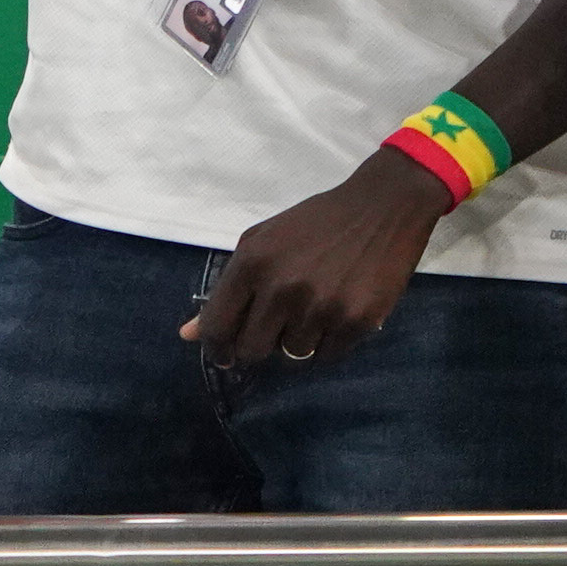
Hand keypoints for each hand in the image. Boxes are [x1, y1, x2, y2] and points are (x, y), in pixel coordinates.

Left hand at [188, 149, 451, 371]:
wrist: (379, 209)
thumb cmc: (313, 225)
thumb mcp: (261, 243)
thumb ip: (226, 289)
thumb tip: (187, 335)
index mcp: (252, 262)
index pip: (217, 326)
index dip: (217, 348)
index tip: (224, 354)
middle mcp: (283, 287)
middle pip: (252, 350)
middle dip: (256, 347)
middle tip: (271, 332)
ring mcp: (321, 307)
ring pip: (292, 355)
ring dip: (296, 342)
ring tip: (309, 312)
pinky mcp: (357, 321)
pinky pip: (327, 356)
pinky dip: (327, 343)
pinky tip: (334, 315)